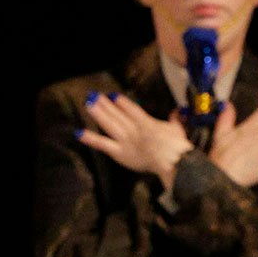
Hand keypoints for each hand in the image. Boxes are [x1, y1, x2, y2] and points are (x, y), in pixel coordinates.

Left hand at [77, 92, 194, 182]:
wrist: (173, 161)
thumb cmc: (178, 148)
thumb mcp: (178, 130)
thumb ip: (174, 120)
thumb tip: (176, 112)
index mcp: (147, 123)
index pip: (132, 110)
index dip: (121, 102)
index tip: (113, 95)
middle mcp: (133, 129)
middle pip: (117, 114)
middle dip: (105, 104)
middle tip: (93, 94)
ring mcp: (125, 140)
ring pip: (109, 124)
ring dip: (98, 113)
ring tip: (88, 103)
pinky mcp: (119, 152)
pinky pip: (103, 144)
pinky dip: (90, 139)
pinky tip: (79, 133)